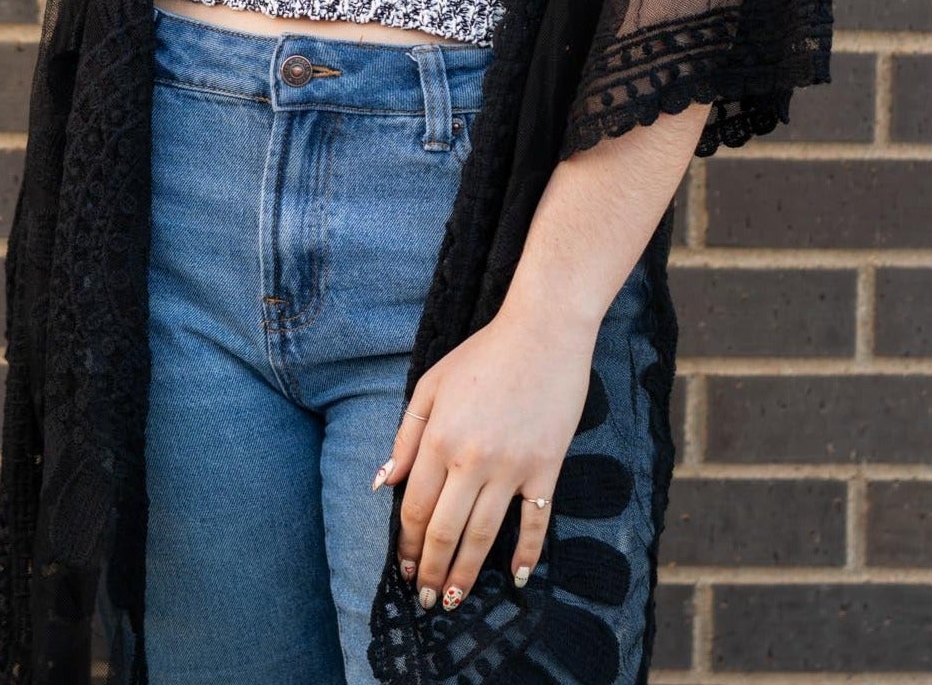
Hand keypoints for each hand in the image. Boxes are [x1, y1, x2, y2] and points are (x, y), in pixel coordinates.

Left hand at [372, 303, 597, 612]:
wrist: (543, 332)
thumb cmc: (483, 354)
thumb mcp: (432, 384)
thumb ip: (407, 436)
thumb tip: (385, 484)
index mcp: (439, 439)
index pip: (416, 507)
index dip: (407, 544)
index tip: (404, 568)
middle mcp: (471, 459)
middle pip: (446, 530)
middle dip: (432, 570)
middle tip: (425, 600)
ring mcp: (512, 466)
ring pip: (484, 534)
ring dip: (467, 572)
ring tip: (455, 600)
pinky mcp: (546, 468)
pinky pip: (535, 521)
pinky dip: (526, 552)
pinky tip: (517, 577)